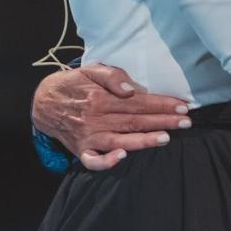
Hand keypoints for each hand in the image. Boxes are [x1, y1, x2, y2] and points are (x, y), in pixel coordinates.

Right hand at [32, 64, 192, 171]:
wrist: (43, 103)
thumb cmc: (73, 84)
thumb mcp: (90, 70)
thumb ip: (111, 75)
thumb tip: (130, 89)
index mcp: (100, 97)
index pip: (138, 101)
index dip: (161, 104)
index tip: (182, 106)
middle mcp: (95, 118)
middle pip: (135, 120)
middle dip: (163, 121)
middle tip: (186, 123)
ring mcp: (89, 136)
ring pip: (120, 140)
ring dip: (144, 140)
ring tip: (166, 138)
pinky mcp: (81, 150)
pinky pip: (93, 161)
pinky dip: (106, 161)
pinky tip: (122, 157)